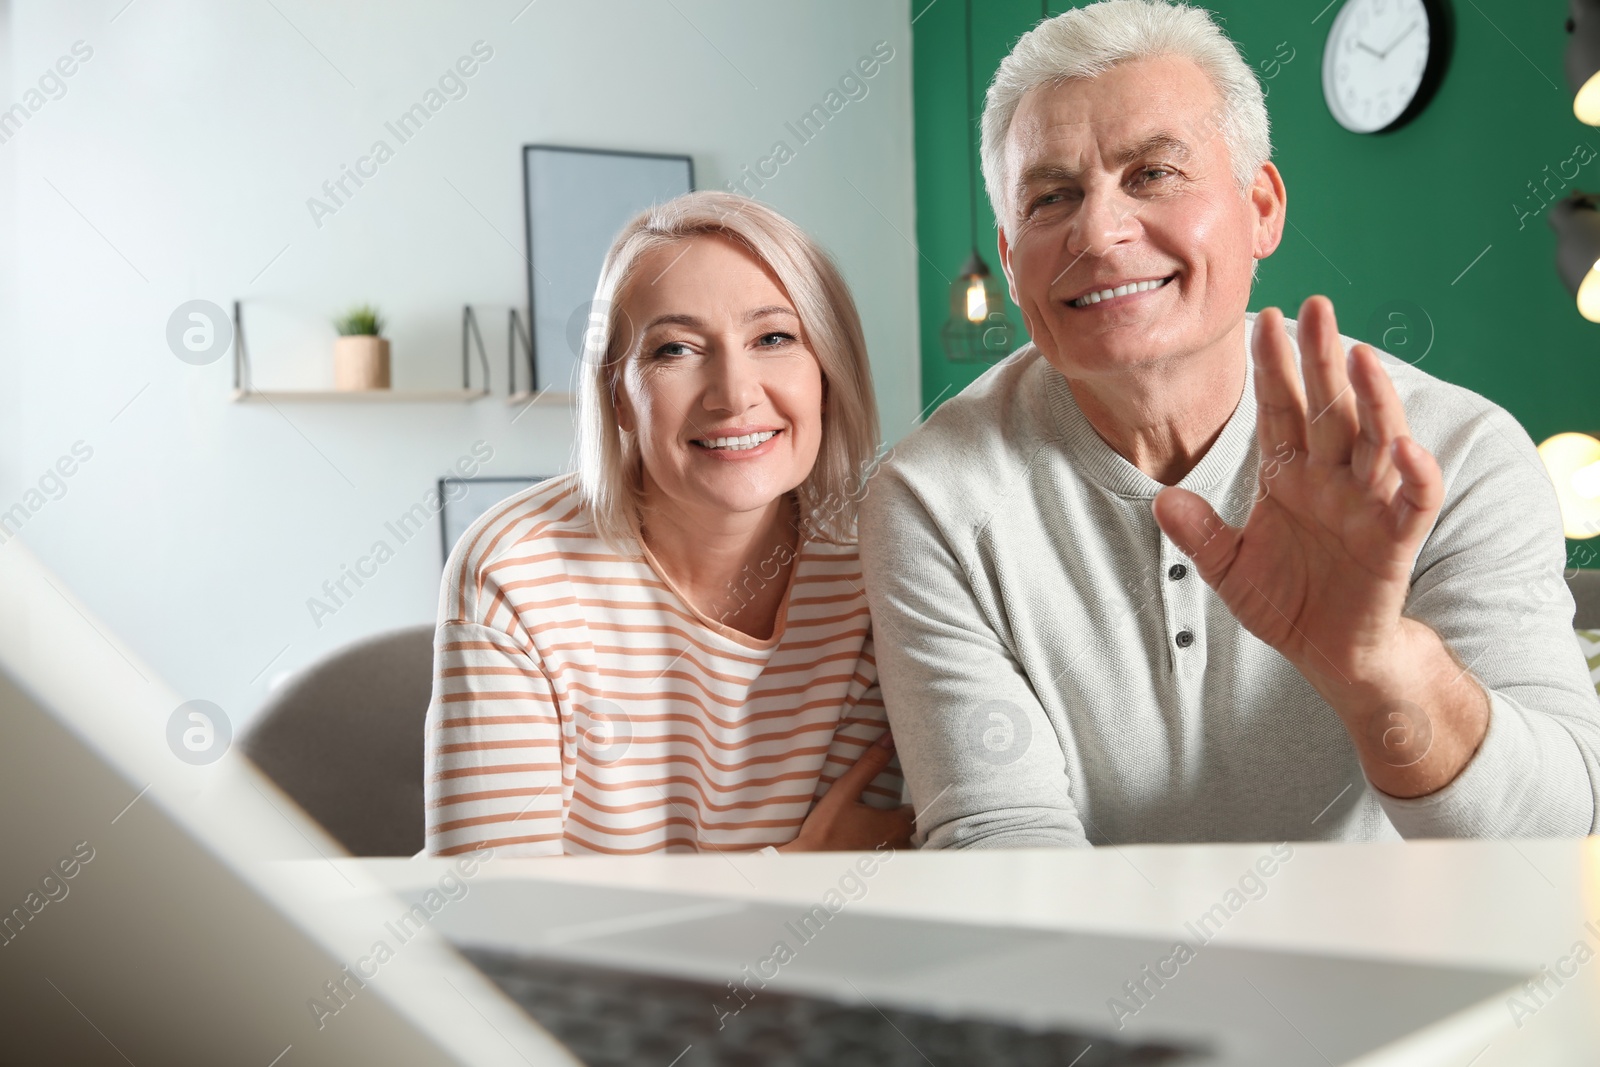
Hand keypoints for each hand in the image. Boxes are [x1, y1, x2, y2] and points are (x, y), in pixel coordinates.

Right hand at [779, 733, 914, 851]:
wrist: (809, 863)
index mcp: (897, 824)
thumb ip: (870, 764)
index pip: (918, 806)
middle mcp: (900, 844)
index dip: (914, 795)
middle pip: (912, 825)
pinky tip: (871, 842)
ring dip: (895, 832)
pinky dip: (887, 848)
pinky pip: (892, 857)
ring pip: (903, 842)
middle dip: (904, 814)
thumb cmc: (826, 829)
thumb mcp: (845, 790)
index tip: (905, 788)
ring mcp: (891, 861)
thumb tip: (889, 739)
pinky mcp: (879, 871)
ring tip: (879, 821)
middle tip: (891, 802)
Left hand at [1151, 296, 1443, 694]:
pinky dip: (1414, 475)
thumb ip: (1198, 534)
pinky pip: (1412, 501)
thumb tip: (1160, 499)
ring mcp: (1367, 506)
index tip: (1266, 319)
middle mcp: (1332, 480)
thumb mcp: (1228, 569)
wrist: (1329, 654)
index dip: (1274, 368)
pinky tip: (1404, 447)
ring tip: (1361, 357)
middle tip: (1318, 305)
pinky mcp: (1395, 541)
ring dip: (1372, 399)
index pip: (1280, 409)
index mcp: (1290, 476)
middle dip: (1322, 358)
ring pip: (1376, 440)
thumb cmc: (1287, 602)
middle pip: (1330, 408)